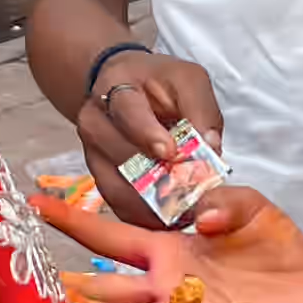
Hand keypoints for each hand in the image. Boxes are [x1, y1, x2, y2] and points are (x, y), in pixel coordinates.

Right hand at [49, 181, 302, 302]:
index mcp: (169, 249)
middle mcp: (166, 285)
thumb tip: (198, 220)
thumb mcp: (252, 207)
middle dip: (69, 283)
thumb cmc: (282, 248)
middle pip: (106, 287)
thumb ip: (225, 202)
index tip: (34, 204)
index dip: (73, 221)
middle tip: (25, 276)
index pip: (110, 234)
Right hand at [72, 51, 225, 223]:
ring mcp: (92, 151)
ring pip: (115, 185)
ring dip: (150, 204)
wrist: (124, 87)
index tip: (170, 153)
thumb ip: (201, 109)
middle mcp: (95, 120)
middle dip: (155, 177)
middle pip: (118, 153)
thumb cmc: (160, 83)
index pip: (128, 111)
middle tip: (189, 195)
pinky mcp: (98, 176)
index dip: (148, 134)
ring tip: (183, 215)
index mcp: (117, 87)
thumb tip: (210, 147)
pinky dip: (142, 217)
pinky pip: (116, 203)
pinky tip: (167, 221)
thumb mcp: (188, 80)